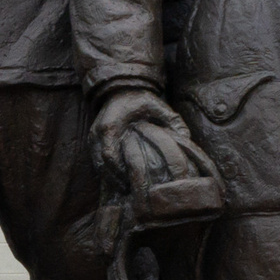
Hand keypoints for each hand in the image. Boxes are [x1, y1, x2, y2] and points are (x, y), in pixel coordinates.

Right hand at [92, 88, 216, 196]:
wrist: (122, 89)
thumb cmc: (141, 99)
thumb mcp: (158, 105)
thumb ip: (172, 119)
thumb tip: (186, 137)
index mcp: (111, 125)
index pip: (109, 155)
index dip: (118, 172)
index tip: (130, 181)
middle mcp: (97, 133)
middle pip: (100, 164)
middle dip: (113, 179)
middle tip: (129, 190)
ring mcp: (93, 137)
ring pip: (97, 165)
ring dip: (110, 177)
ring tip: (125, 189)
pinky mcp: (93, 140)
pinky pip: (97, 161)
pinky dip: (107, 171)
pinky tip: (120, 179)